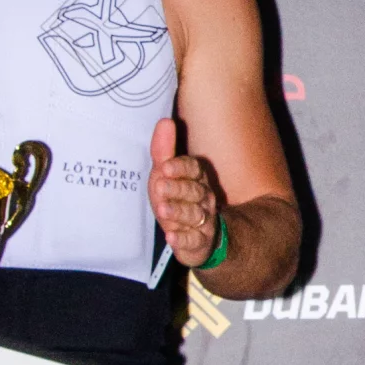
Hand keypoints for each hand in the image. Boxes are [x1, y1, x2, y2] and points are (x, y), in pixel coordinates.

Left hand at [149, 115, 222, 267]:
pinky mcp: (200, 243)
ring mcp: (204, 221)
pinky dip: (183, 239)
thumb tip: (165, 121)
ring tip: (163, 210)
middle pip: (194, 191)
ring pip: (195, 215)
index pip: (193, 169)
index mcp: (197, 179)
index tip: (166, 166)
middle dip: (177, 189)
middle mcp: (204, 198)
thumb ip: (164, 151)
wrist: (199, 236)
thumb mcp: (166, 175)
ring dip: (179, 212)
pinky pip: (194, 241)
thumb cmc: (178, 199)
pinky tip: (171, 236)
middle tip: (160, 187)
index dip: (180, 168)